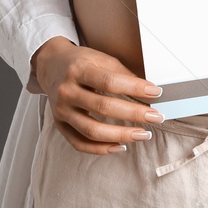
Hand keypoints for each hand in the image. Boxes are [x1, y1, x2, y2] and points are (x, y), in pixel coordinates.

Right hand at [33, 37, 164, 154]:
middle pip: (103, 107)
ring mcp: (61, 110)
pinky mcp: (59, 125)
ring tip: (143, 134)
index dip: (135, 89)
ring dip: (121, 135)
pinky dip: (101, 149)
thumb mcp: (100, 58)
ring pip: (92, 131)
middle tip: (156, 117)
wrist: (51, 65)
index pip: (110, 82)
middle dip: (134, 114)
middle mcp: (67, 91)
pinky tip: (120, 146)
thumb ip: (122, 74)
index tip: (156, 93)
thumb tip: (148, 91)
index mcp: (78, 70)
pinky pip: (80, 143)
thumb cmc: (80, 62)